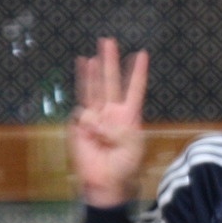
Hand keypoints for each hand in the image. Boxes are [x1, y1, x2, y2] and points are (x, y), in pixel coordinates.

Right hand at [70, 38, 148, 208]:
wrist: (104, 181)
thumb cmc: (123, 166)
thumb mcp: (133, 146)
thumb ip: (120, 129)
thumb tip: (99, 120)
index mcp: (129, 115)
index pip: (134, 88)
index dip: (138, 72)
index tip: (142, 54)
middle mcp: (111, 112)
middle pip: (110, 81)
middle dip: (109, 62)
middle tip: (108, 41)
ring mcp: (94, 117)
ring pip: (92, 89)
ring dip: (91, 73)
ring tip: (90, 57)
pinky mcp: (79, 125)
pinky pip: (83, 114)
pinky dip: (89, 119)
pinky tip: (93, 130)